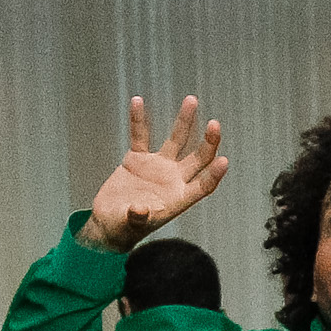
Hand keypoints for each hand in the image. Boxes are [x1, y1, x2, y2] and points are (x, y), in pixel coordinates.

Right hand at [84, 96, 228, 253]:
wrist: (107, 223)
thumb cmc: (124, 229)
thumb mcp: (130, 225)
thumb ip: (138, 217)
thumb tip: (141, 209)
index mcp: (178, 199)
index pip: (203, 185)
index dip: (213, 175)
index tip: (223, 160)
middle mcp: (173, 180)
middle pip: (197, 159)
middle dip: (208, 143)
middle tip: (215, 124)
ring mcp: (158, 167)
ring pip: (175, 141)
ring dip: (184, 122)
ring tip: (191, 100)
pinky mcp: (138, 159)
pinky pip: (140, 136)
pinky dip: (139, 121)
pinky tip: (138, 102)